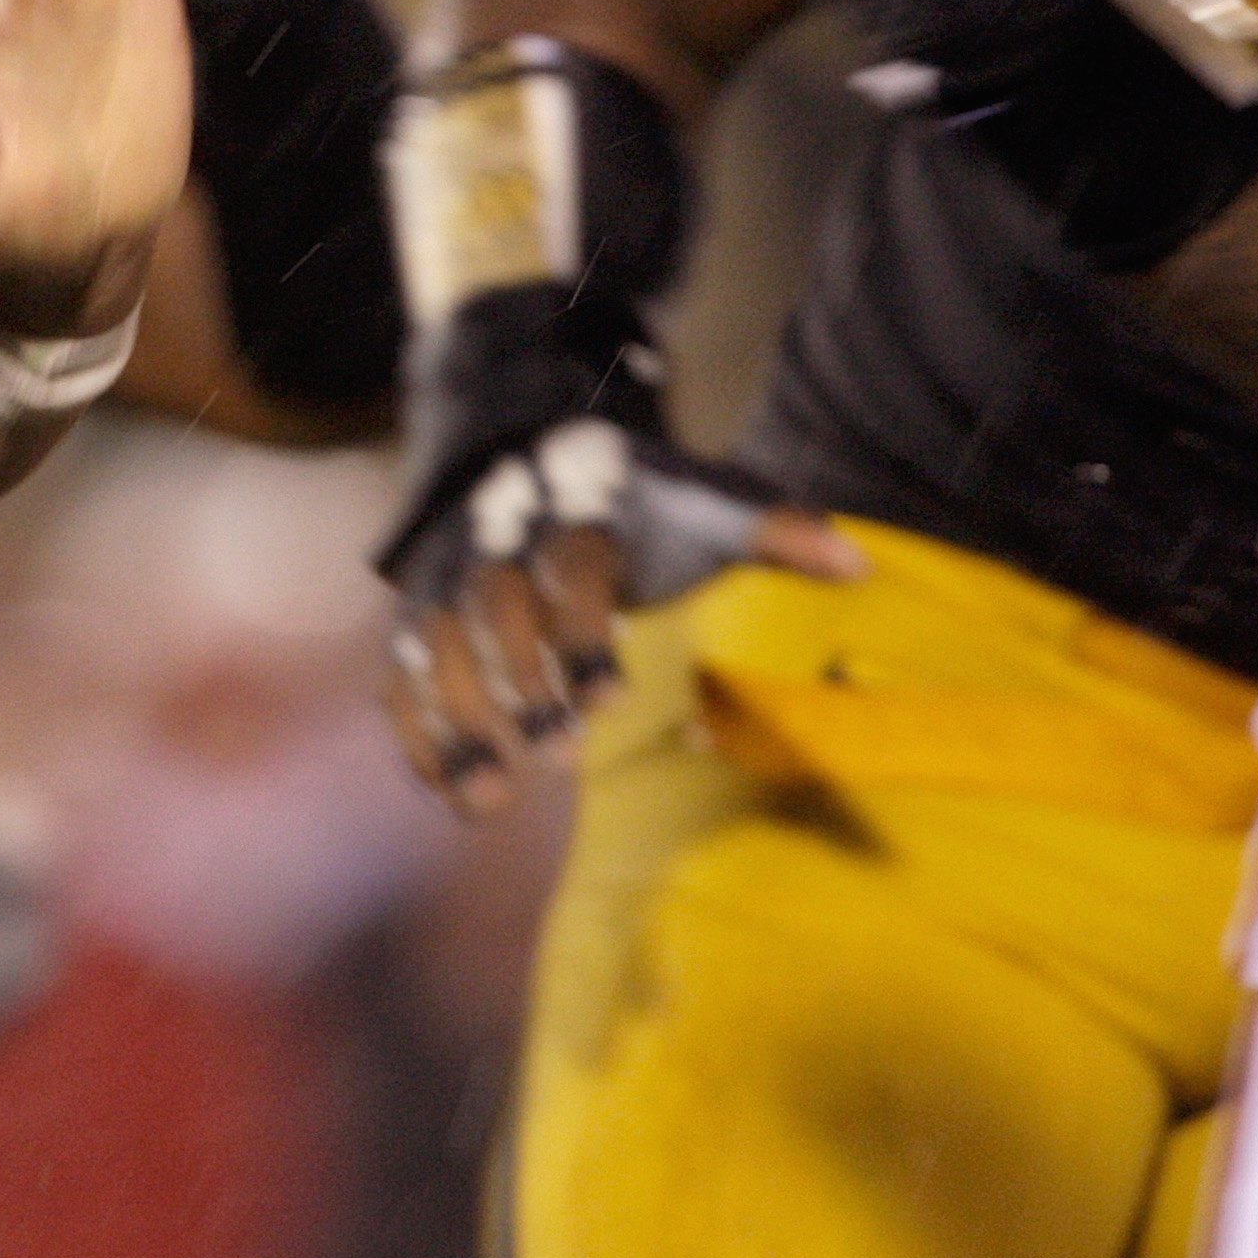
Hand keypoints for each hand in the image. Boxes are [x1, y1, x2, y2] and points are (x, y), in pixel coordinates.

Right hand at [379, 420, 860, 817]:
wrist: (523, 455)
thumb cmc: (634, 503)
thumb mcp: (703, 504)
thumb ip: (773, 531)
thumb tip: (857, 565)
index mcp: (570, 519)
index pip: (570, 573)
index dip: (584, 636)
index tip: (613, 701)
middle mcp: (494, 546)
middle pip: (490, 611)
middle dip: (519, 686)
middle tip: (561, 760)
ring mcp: (444, 582)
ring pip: (433, 648)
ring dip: (457, 724)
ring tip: (488, 802)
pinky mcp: (416, 618)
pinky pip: (399, 676)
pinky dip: (416, 733)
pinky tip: (448, 794)